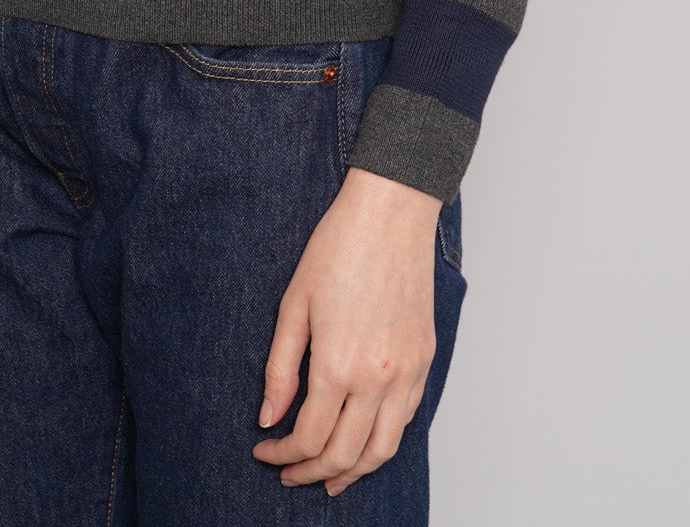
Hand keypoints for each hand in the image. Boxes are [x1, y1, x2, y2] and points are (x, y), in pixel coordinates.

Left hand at [251, 165, 440, 496]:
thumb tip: (269, 419)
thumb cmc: (339, 247)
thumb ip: (281, 369)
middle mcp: (378, 378)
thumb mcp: (294, 304)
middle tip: (290, 473)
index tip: (264, 450)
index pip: (308, 438)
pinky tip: (364, 438)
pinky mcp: (425, 359)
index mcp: (339, 365)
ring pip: (383, 449)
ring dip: (354, 472)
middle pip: (346, 455)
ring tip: (330, 477)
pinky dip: (383, 440)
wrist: (391, 212)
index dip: (283, 455)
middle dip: (312, 472)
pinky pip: (406, 419)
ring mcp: (407, 371)